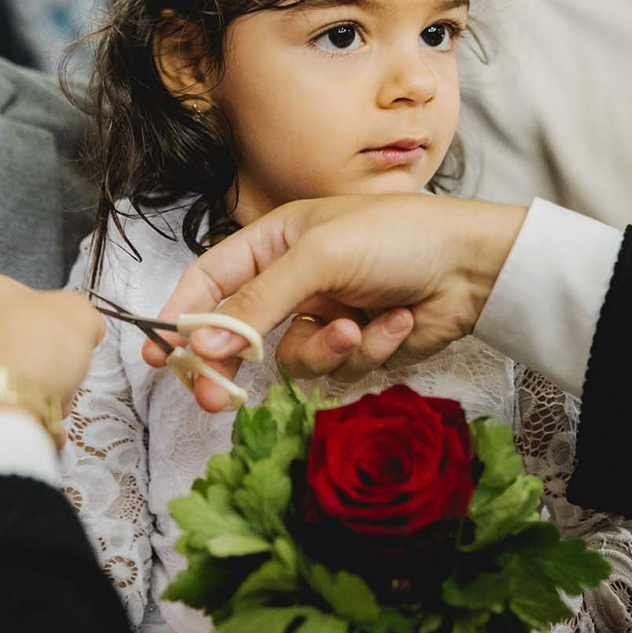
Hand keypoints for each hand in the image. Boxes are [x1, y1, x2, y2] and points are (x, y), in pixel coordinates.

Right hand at [145, 194, 528, 410]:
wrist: (474, 266)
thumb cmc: (398, 236)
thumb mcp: (320, 257)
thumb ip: (258, 301)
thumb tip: (203, 340)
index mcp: (275, 241)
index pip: (211, 280)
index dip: (181, 315)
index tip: (157, 354)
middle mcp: (294, 279)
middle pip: (239, 332)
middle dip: (230, 363)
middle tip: (215, 396)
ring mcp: (325, 314)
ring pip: (291, 359)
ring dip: (326, 349)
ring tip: (358, 328)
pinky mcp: (358, 344)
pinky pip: (339, 366)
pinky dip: (369, 348)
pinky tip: (398, 320)